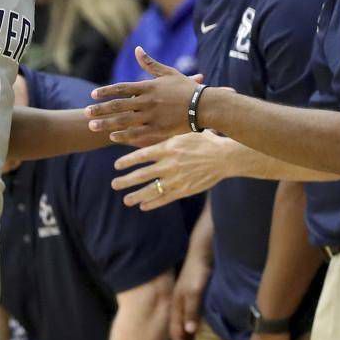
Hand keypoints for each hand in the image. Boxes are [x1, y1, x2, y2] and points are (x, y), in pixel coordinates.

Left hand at [88, 48, 202, 145]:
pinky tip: (112, 136)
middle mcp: (147, 101)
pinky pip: (137, 133)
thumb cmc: (187, 88)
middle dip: (101, 109)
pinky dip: (123, 135)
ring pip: (124, 121)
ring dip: (106, 123)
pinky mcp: (159, 129)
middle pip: (119, 105)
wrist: (204, 106)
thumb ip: (150, 63)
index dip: (106, 91)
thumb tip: (137, 49)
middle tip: (85, 112)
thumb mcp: (169, 72)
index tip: (93, 95)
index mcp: (149, 87)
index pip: (122, 88)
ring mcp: (152, 116)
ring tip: (92, 126)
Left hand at [111, 131, 230, 209]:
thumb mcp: (184, 134)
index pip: (141, 155)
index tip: (117, 165)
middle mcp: (169, 164)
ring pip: (151, 189)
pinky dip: (153, 203)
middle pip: (142, 174)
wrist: (224, 157)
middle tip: (114, 184)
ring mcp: (176, 179)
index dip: (127, 161)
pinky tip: (143, 206)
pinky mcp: (184, 190)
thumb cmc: (205, 141)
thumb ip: (167, 137)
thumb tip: (150, 133)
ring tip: (126, 200)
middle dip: (126, 180)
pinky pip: (165, 198)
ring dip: (136, 195)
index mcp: (168, 148)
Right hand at [169, 247, 209, 339]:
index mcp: (177, 308)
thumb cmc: (198, 271)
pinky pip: (192, 321)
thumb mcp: (195, 291)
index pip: (177, 337)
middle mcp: (179, 308)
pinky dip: (194, 332)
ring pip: (185, 328)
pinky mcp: (193, 298)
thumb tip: (189, 332)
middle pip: (179, 335)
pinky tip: (201, 336)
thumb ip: (192, 310)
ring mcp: (185, 303)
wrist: (202, 251)